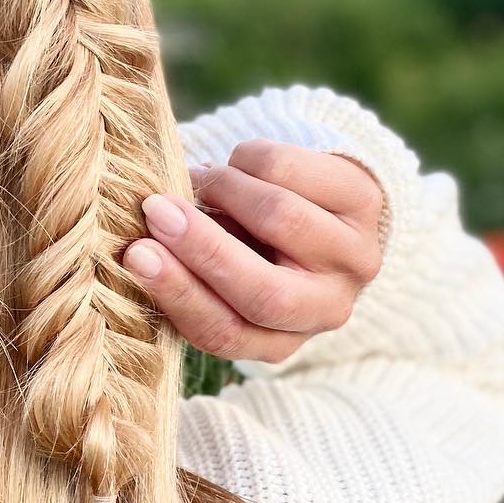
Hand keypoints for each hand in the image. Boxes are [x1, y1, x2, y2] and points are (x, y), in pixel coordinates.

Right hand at [121, 139, 385, 363]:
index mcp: (276, 342)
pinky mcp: (367, 203)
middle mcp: (324, 310)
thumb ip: (186, 271)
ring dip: (223, 189)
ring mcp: (355, 259)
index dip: (178, 293)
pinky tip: (241, 166)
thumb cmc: (250, 248)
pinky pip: (294, 171)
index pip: (224, 332)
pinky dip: (249, 160)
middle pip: (263, 292)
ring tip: (201, 180)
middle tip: (156, 209)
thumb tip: (143, 244)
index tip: (136, 254)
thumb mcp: (223, 277)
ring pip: (279, 219)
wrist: (327, 212)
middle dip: (202, 246)